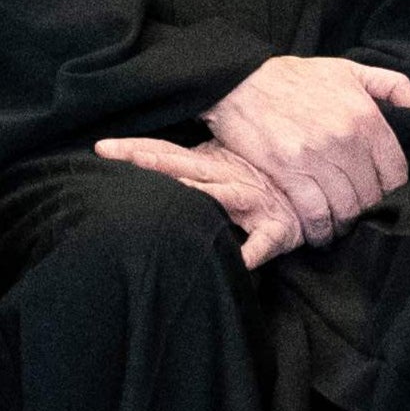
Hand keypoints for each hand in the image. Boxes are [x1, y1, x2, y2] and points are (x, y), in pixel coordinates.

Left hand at [88, 133, 308, 267]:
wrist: (308, 196)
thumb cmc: (255, 181)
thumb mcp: (220, 162)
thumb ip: (186, 160)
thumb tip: (140, 154)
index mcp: (211, 162)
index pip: (166, 151)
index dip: (135, 148)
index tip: (101, 148)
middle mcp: (228, 177)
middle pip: (187, 165)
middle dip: (157, 162)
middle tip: (127, 159)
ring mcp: (253, 203)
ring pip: (224, 197)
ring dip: (202, 195)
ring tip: (178, 193)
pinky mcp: (276, 229)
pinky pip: (263, 243)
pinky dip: (252, 252)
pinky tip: (239, 262)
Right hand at [182, 53, 409, 248]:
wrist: (239, 80)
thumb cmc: (295, 77)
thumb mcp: (349, 69)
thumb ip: (393, 86)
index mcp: (366, 116)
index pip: (396, 172)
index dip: (392, 191)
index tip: (380, 196)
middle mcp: (346, 138)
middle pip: (371, 196)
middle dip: (366, 210)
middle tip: (357, 214)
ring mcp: (316, 157)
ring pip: (346, 209)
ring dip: (344, 225)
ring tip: (339, 227)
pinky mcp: (288, 171)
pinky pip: (315, 213)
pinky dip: (319, 230)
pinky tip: (318, 232)